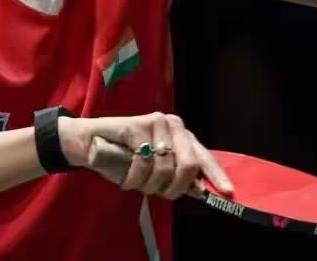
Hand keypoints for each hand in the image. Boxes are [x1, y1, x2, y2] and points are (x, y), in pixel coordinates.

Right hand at [59, 112, 232, 199]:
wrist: (89, 143)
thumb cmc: (123, 157)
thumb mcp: (154, 170)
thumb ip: (176, 175)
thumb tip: (200, 190)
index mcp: (181, 135)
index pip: (203, 156)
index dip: (216, 175)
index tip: (227, 191)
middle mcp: (173, 125)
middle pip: (188, 165)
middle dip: (174, 187)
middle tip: (157, 193)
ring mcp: (156, 123)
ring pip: (165, 167)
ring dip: (148, 185)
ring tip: (136, 184)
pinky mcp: (137, 125)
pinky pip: (143, 163)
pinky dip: (133, 178)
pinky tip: (126, 179)